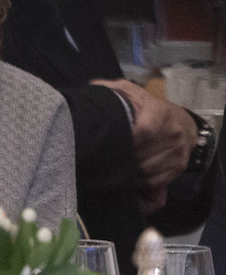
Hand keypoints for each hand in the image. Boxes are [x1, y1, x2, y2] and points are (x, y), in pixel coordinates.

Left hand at [92, 78, 197, 210]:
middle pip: (142, 156)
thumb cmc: (149, 107)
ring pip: (147, 172)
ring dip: (128, 174)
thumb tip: (91, 89)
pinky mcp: (178, 168)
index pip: (145, 130)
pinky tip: (128, 179)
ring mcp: (177, 153)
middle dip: (121, 160)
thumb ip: (112, 90)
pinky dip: (139, 184)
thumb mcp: (131, 93)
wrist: (183, 123)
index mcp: (160, 113)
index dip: (127, 140)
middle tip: (103, 161)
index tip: (108, 146)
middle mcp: (173, 134)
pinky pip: (155, 183)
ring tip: (114, 169)